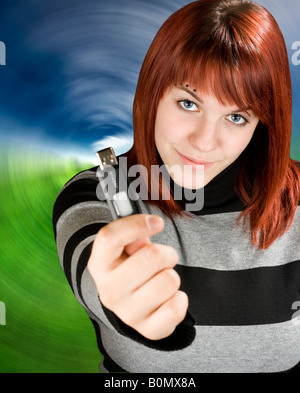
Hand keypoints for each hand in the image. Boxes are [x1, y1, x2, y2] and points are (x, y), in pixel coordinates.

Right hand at [87, 214, 188, 339]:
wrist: (129, 306)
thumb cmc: (130, 269)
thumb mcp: (125, 249)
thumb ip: (133, 233)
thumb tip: (149, 224)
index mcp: (99, 264)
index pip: (109, 236)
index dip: (136, 224)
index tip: (157, 223)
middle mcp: (108, 290)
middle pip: (151, 256)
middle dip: (165, 252)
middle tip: (163, 258)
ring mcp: (127, 313)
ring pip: (169, 279)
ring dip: (172, 275)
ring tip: (160, 279)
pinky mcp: (148, 330)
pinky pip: (178, 306)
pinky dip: (179, 298)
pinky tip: (167, 298)